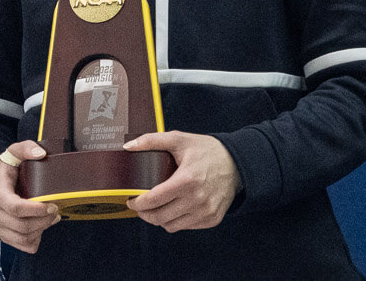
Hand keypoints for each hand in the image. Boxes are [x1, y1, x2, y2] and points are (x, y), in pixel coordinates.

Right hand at [0, 140, 59, 252]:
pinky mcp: (3, 235)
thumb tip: (40, 153)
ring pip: (23, 238)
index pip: (15, 208)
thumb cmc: (6, 170)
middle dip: (43, 220)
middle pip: (21, 226)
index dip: (35, 210)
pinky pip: (22, 245)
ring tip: (52, 217)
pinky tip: (42, 225)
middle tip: (56, 210)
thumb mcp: (13, 153)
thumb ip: (25, 148)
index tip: (51, 204)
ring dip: (42, 229)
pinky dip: (36, 239)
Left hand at [124, 131, 240, 231]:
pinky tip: (174, 208)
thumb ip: (152, 141)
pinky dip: (176, 220)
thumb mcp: (179, 139)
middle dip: (144, 214)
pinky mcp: (212, 219)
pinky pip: (186, 227)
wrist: (236, 163)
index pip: (153, 200)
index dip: (137, 203)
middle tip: (140, 206)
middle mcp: (197, 199)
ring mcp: (206, 211)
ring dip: (159, 219)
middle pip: (159, 217)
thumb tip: (128, 146)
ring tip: (156, 208)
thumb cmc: (206, 150)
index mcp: (187, 179)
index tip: (131, 200)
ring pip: (171, 226)